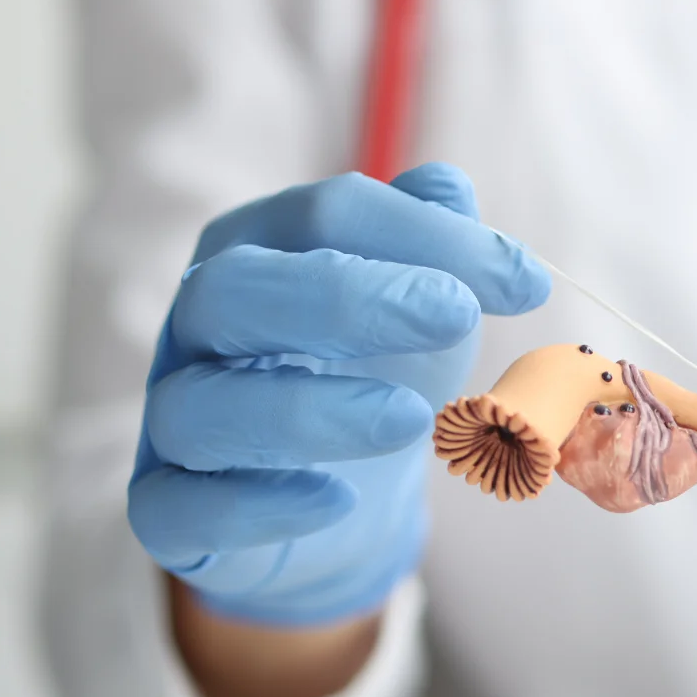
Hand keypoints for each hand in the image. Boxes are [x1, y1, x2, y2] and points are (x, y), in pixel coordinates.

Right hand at [128, 163, 551, 625]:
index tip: (525, 281)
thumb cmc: (376, 379)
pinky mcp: (171, 510)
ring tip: (410, 419)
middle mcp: (199, 328)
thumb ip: (434, 245)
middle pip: (233, 289)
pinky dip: (255, 505)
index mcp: (256, 252)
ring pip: (202, 405)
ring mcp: (174, 420)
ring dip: (308, 410)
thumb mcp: (421, 309)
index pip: (322, 216)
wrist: (340, 505)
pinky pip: (180, 508)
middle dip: (345, 297)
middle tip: (456, 315)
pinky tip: (334, 501)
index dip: (423, 236)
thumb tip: (448, 186)